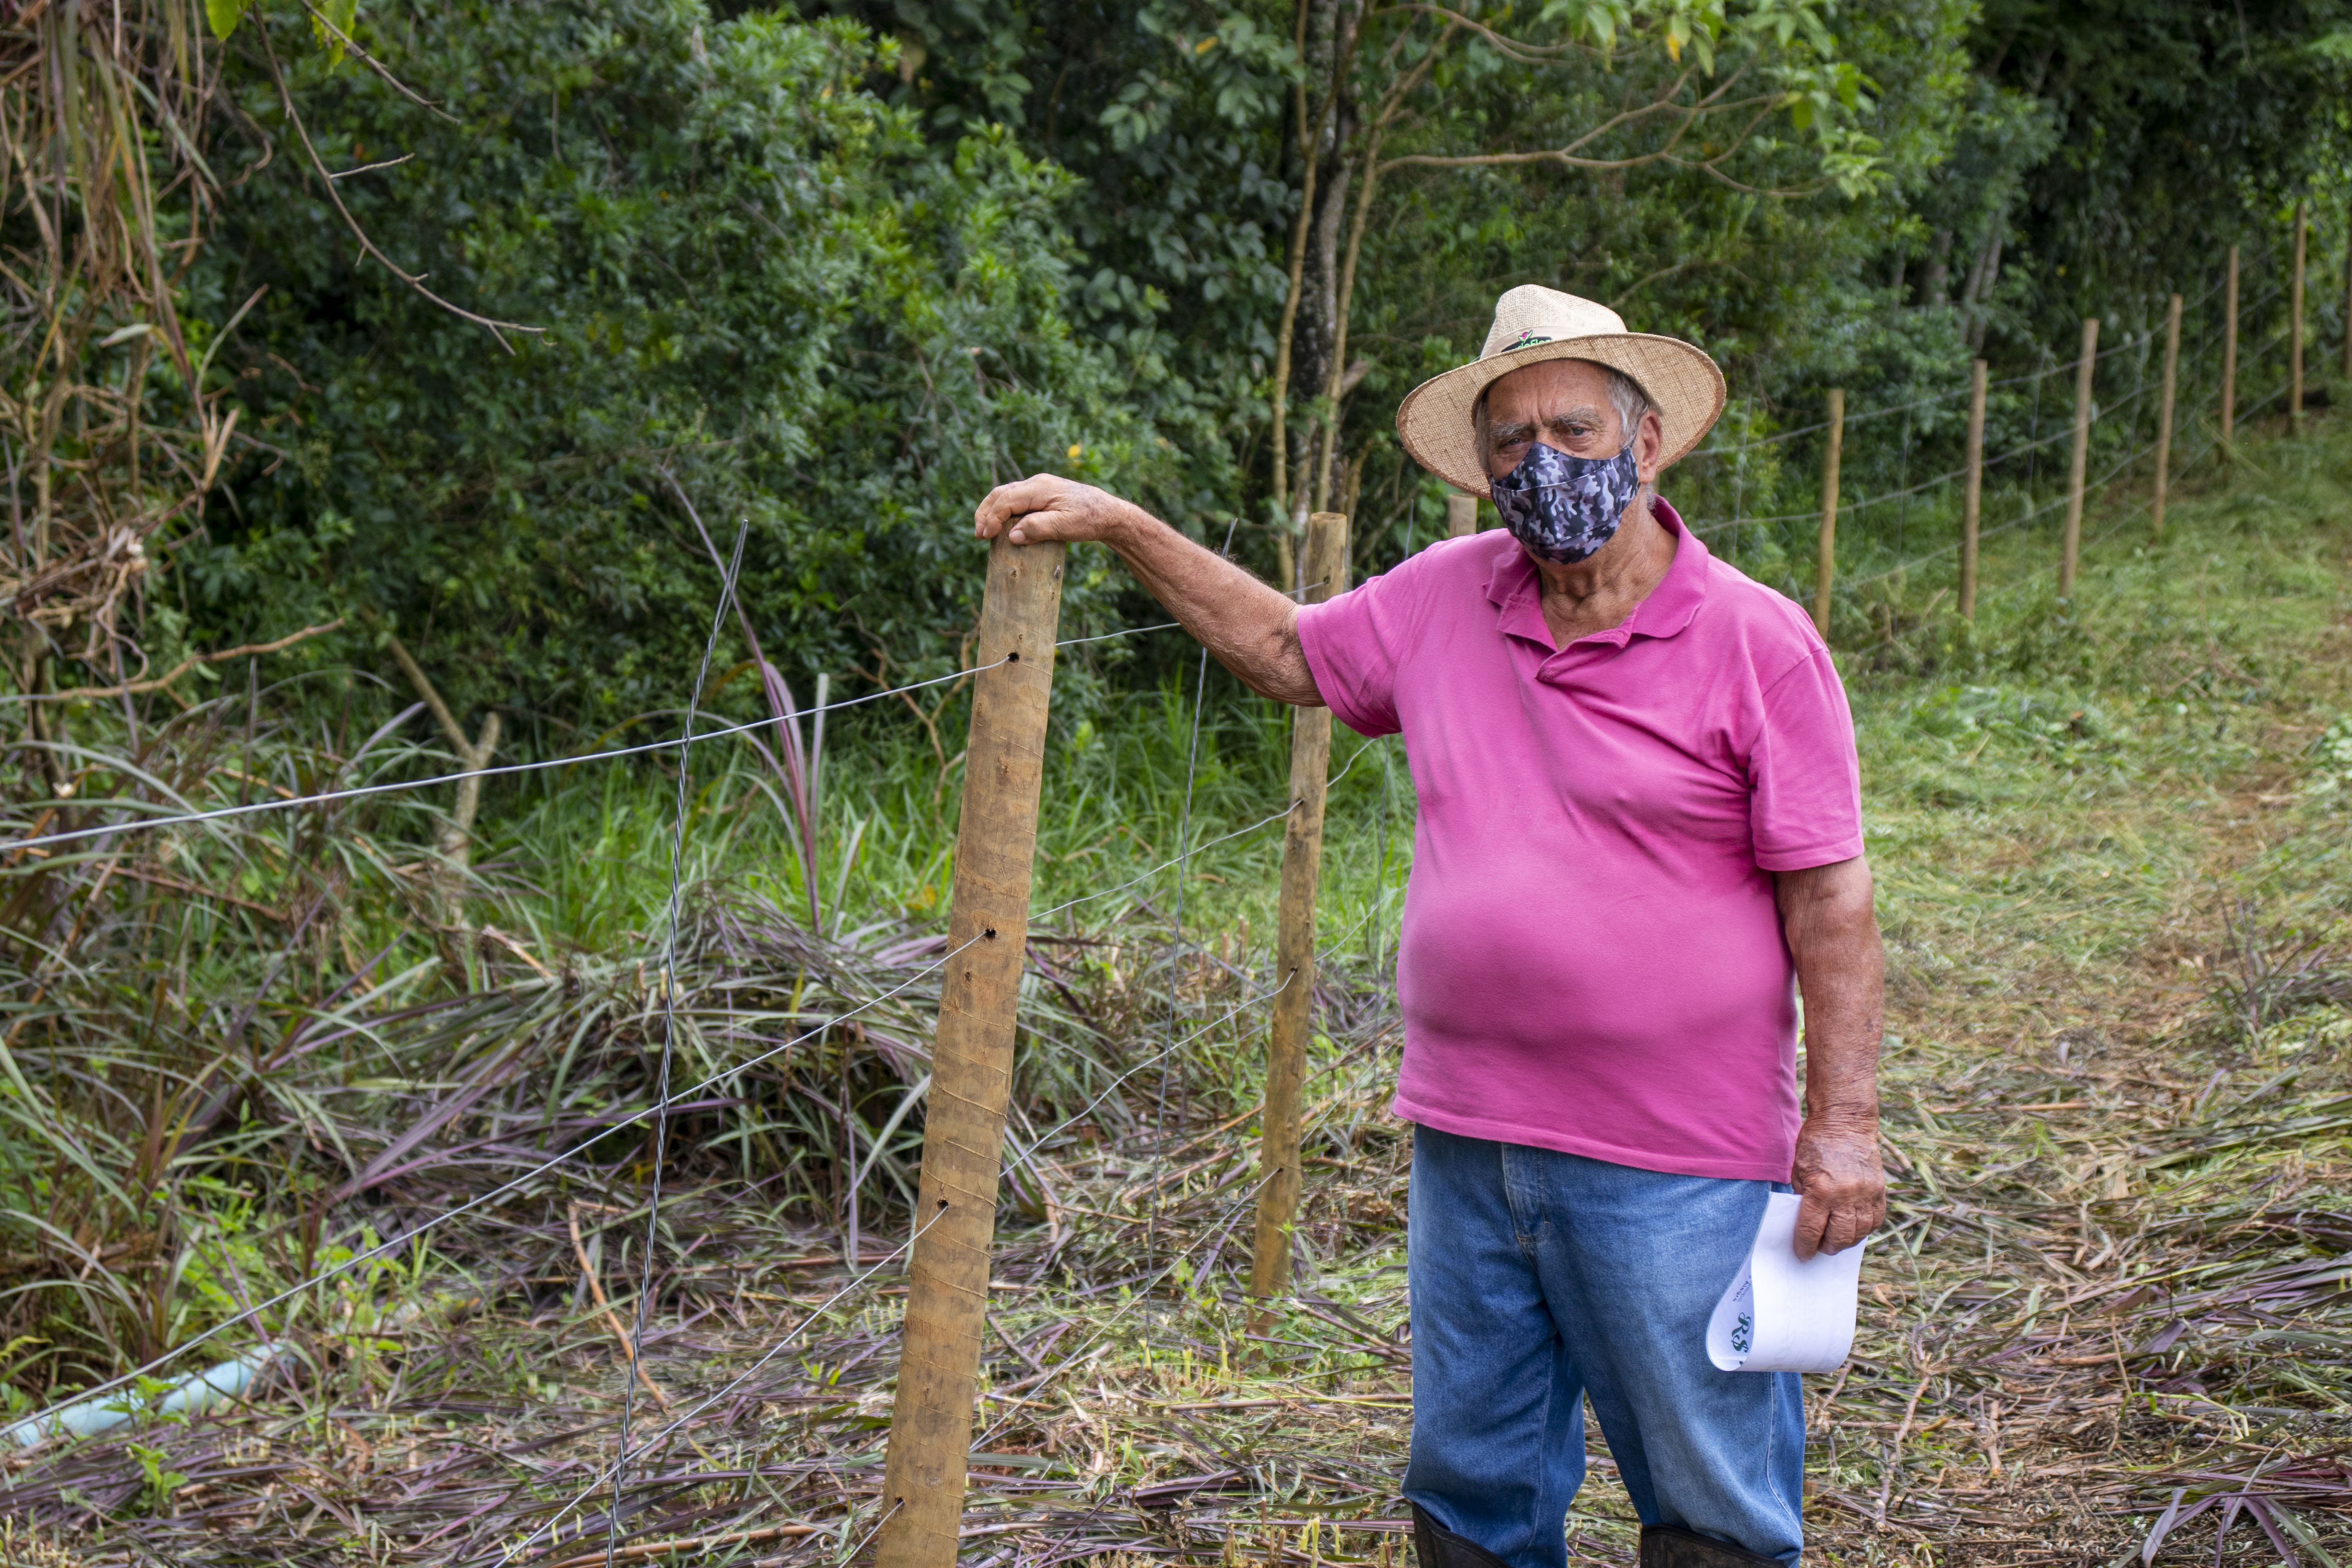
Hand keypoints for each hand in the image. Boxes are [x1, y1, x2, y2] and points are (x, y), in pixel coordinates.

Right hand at [974, 474, 1139, 546]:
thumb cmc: (1090, 519)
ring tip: (985, 530)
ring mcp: (1039, 488)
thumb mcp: (1065, 526)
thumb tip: (1012, 535)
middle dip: (985, 513)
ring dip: (992, 511)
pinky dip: (1004, 511)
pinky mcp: (1043, 496)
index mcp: (1040, 488)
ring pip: (1006, 495)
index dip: (993, 518)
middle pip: (1001, 494)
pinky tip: (1002, 525)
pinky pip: (1016, 500)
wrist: (1109, 513)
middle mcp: (1036, 484)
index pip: (1006, 500)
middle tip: (978, 534)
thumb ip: (1038, 528)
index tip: (985, 536)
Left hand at [1789, 1114, 1884, 1259]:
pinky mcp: (1879, 1190)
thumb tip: (1805, 1224)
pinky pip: (1875, 1220)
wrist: (1845, 1123)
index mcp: (1822, 1191)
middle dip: (1827, 1247)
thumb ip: (1802, 1199)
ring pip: (1860, 1232)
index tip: (1802, 1254)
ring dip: (1847, 1241)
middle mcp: (1847, 1195)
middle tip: (1819, 1248)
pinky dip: (1865, 1229)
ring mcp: (1867, 1194)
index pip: (1812, 1230)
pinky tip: (1855, 1229)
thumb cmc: (1816, 1145)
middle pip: (1839, 1237)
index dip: (1805, 1246)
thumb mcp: (1799, 1172)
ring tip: (1836, 1241)